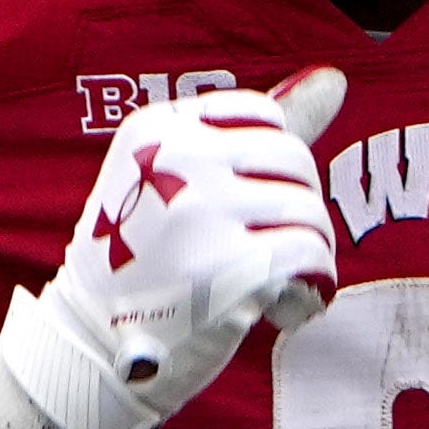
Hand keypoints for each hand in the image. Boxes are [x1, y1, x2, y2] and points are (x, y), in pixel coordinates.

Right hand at [3, 67, 346, 428]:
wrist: (92, 350)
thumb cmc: (142, 262)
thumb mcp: (174, 180)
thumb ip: (252, 133)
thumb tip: (335, 78)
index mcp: (157, 128)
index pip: (263, 116)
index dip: (273, 167)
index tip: (247, 209)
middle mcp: (178, 159)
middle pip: (293, 159)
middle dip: (296, 208)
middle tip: (270, 251)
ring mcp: (203, 212)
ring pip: (307, 208)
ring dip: (308, 250)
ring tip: (277, 281)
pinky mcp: (231, 268)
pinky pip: (312, 255)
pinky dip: (311, 286)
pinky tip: (280, 308)